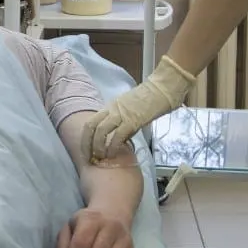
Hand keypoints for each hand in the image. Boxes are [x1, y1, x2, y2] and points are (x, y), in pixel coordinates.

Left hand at [81, 56, 195, 159]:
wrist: (162, 89)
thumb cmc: (150, 99)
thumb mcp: (130, 109)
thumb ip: (123, 122)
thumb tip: (120, 139)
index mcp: (111, 107)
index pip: (91, 122)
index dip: (85, 138)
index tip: (87, 151)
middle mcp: (112, 110)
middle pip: (91, 127)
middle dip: (86, 145)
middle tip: (90, 158)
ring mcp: (121, 114)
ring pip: (100, 132)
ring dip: (98, 148)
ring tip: (101, 158)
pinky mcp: (132, 121)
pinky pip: (117, 136)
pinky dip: (112, 147)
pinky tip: (113, 155)